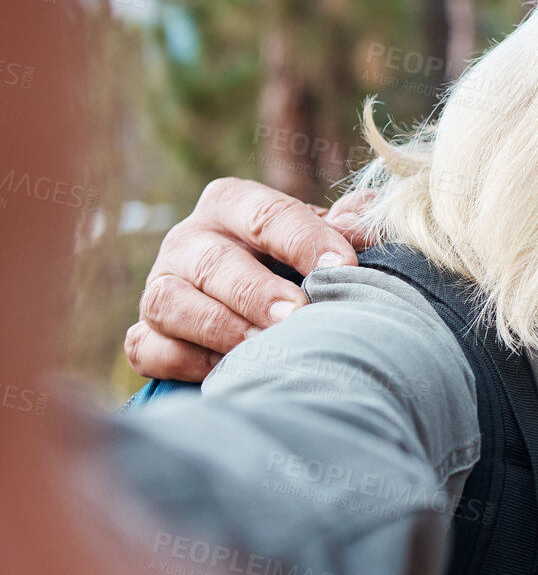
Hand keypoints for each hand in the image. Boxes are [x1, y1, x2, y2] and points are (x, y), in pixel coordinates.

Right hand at [124, 180, 376, 381]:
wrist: (267, 307)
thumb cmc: (303, 261)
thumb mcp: (330, 234)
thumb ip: (352, 222)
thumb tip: (357, 224)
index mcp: (233, 203)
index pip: (266, 213)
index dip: (306, 239)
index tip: (343, 266)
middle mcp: (188, 240)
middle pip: (213, 262)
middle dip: (256, 291)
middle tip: (298, 313)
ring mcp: (160, 287)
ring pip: (170, 302)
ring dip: (219, 327)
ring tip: (265, 345)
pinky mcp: (144, 334)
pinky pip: (149, 347)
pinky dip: (185, 361)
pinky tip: (228, 371)